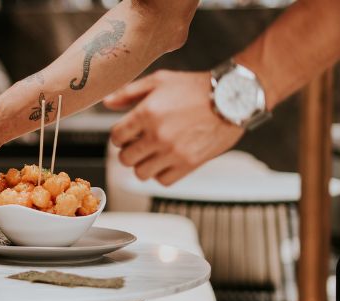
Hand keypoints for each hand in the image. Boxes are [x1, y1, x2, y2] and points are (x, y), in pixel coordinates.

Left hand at [103, 70, 245, 185]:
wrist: (233, 97)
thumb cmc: (196, 87)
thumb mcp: (159, 81)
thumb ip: (129, 93)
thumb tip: (106, 103)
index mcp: (146, 113)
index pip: (116, 138)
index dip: (119, 136)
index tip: (128, 134)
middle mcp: (157, 135)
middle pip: (125, 159)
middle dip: (129, 152)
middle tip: (139, 145)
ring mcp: (173, 152)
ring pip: (141, 173)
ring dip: (143, 165)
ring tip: (153, 154)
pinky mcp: (189, 163)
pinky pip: (163, 181)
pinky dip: (161, 174)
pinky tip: (167, 160)